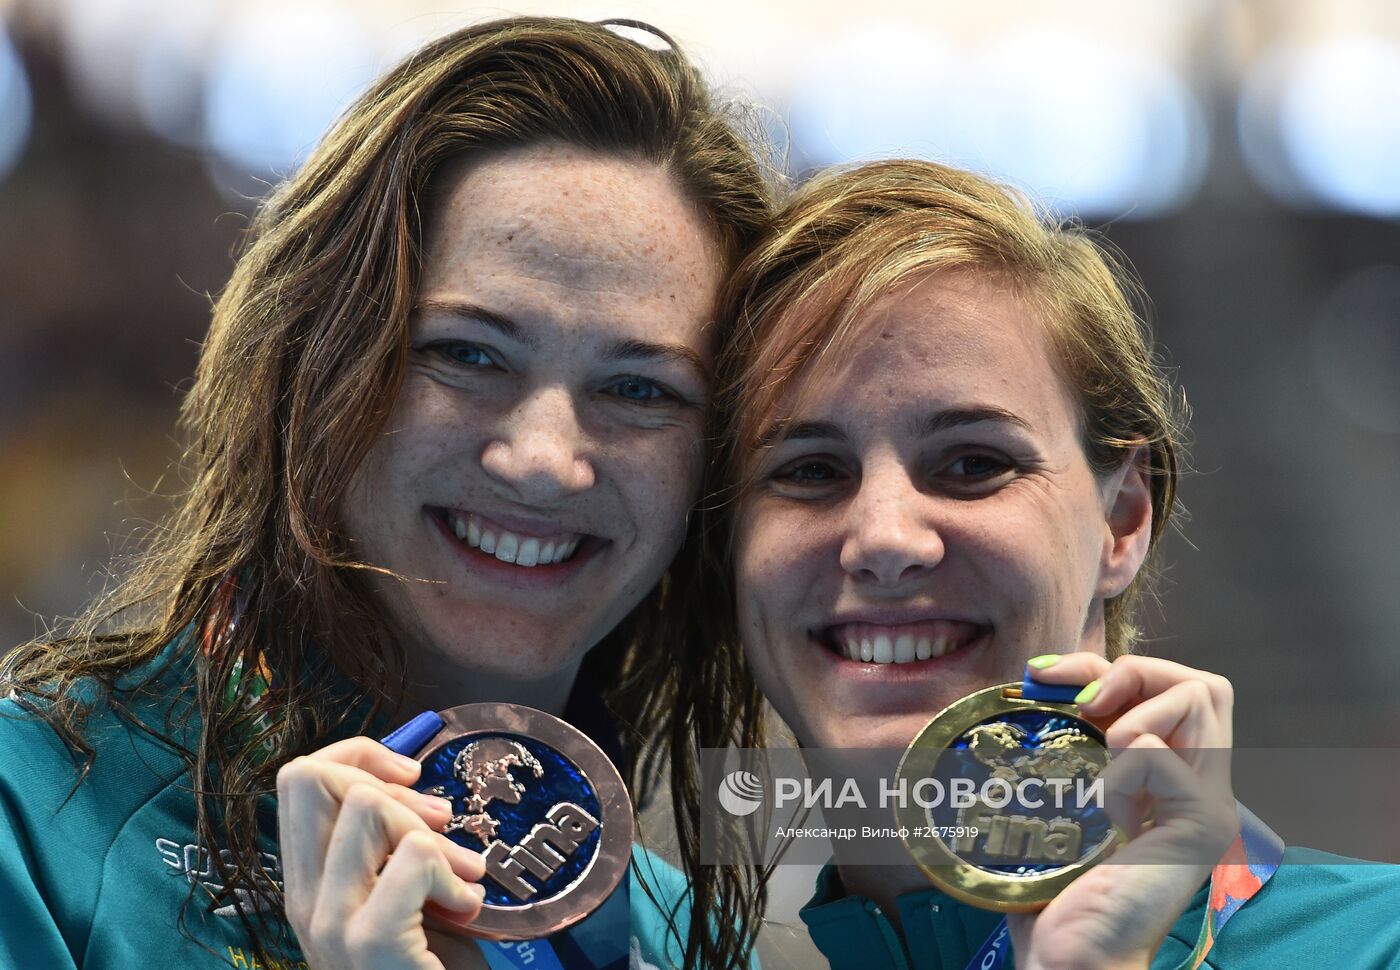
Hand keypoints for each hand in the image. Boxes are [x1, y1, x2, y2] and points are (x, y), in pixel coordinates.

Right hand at [277, 736, 489, 969]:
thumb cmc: (430, 968)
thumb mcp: (398, 894)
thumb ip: (386, 845)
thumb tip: (409, 780)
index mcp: (305, 884)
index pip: (297, 778)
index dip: (356, 756)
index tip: (408, 779)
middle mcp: (302, 902)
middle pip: (313, 778)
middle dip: (389, 785)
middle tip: (440, 825)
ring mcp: (330, 924)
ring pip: (369, 808)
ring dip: (434, 833)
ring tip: (463, 876)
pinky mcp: (371, 944)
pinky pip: (415, 857)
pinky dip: (456, 875)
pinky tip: (465, 909)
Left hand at [1005, 653, 1239, 969]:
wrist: (1068, 959)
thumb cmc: (1052, 891)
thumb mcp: (1053, 801)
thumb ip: (1058, 748)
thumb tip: (1025, 687)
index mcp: (1167, 779)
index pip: (1167, 689)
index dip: (1105, 666)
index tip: (1043, 677)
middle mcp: (1198, 787)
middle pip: (1203, 683)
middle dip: (1136, 669)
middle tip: (1082, 703)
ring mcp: (1206, 805)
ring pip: (1204, 696)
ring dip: (1136, 708)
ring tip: (1103, 755)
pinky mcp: (1200, 824)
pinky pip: (1162, 753)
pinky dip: (1123, 766)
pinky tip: (1110, 814)